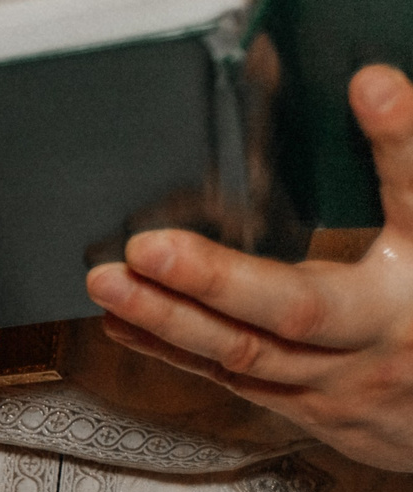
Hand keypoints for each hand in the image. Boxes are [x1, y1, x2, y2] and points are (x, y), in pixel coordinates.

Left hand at [85, 63, 412, 471]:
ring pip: (245, 353)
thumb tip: (378, 89)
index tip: (371, 84)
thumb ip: (406, 178)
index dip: (400, 139)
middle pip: (298, 308)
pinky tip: (124, 321)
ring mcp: (341, 380)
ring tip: (108, 282)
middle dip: (215, 279)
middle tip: (148, 249)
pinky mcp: (308, 407)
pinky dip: (171, 347)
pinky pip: (230, 376)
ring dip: (167, 318)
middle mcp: (385, 331)